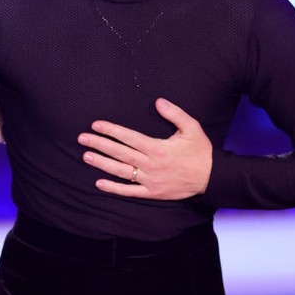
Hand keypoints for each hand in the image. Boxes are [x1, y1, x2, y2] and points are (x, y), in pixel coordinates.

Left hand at [77, 98, 212, 199]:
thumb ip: (175, 113)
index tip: (96, 125)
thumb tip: (158, 101)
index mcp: (157, 148)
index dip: (110, 130)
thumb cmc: (201, 151)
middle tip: (82, 138)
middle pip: (119, 153)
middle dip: (99, 144)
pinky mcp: (153, 193)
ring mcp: (150, 180)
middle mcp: (150, 164)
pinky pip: (130, 191)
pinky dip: (114, 188)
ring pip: (120, 171)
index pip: (128, 137)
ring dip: (101, 163)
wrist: (212, 178)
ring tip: (86, 156)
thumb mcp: (192, 128)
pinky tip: (99, 183)